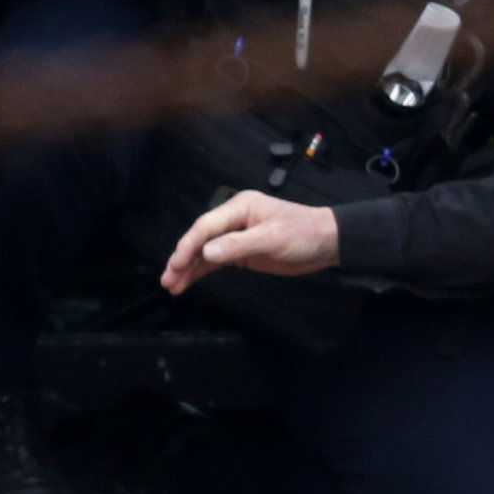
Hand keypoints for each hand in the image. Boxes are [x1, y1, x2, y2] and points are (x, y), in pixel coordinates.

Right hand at [162, 190, 339, 290]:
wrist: (326, 242)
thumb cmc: (302, 234)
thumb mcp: (272, 239)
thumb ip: (238, 245)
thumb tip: (207, 253)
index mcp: (240, 207)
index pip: (207, 226)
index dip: (189, 245)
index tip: (176, 264)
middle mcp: (234, 219)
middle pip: (201, 238)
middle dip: (182, 259)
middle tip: (167, 278)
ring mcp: (236, 235)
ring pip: (205, 252)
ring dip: (188, 268)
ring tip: (171, 286)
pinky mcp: (241, 251)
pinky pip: (216, 260)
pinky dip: (201, 271)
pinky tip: (187, 282)